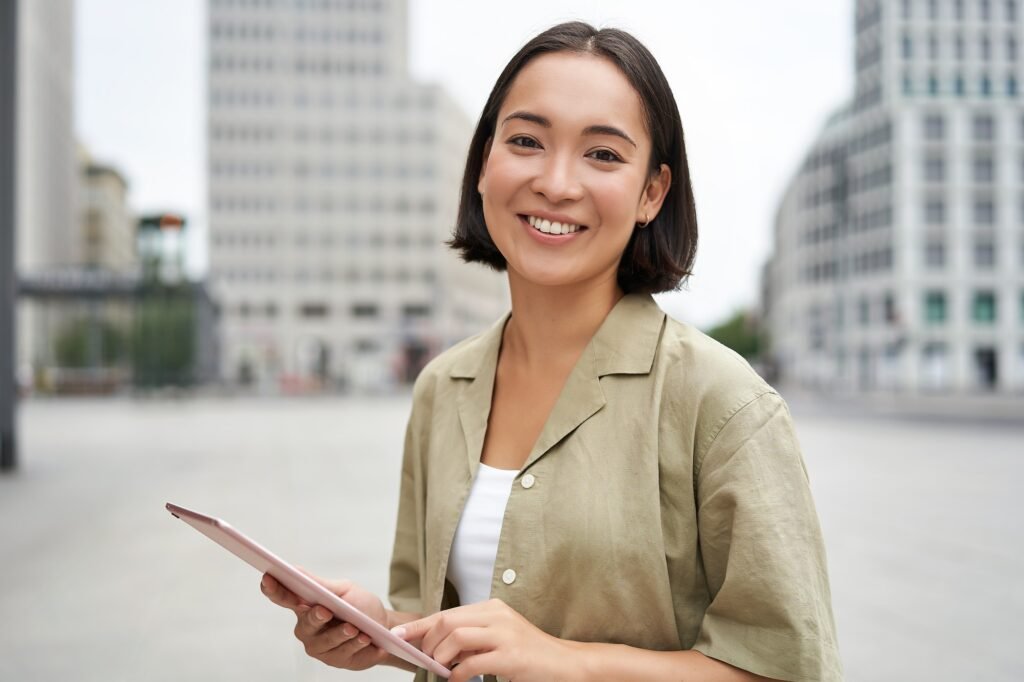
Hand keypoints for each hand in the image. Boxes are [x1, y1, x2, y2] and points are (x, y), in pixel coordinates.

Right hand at [259, 571, 389, 670]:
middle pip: (306, 624)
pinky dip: (357, 645)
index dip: (273, 589)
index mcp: (304, 606)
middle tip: (326, 611)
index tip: (268, 578)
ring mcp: (319, 647)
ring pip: (327, 641)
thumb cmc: (358, 605)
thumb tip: (293, 569)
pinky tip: (367, 639)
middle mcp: (307, 628)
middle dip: (316, 617)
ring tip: (357, 629)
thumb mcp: (341, 589)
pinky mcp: (335, 660)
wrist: (381, 625)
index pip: (283, 597)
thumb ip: (318, 584)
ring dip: (343, 634)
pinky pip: (344, 653)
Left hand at [393, 598, 576, 681]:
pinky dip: (459, 675)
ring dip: (441, 658)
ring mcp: (504, 634)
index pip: (446, 612)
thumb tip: (437, 648)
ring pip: (455, 638)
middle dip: (427, 643)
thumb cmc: (528, 654)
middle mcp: (496, 615)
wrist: (564, 664)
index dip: (419, 625)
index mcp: (491, 607)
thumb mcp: (498, 637)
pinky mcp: (511, 656)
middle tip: (424, 660)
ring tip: (442, 671)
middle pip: (447, 621)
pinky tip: (459, 681)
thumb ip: (471, 638)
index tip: (398, 636)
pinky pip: (472, 664)